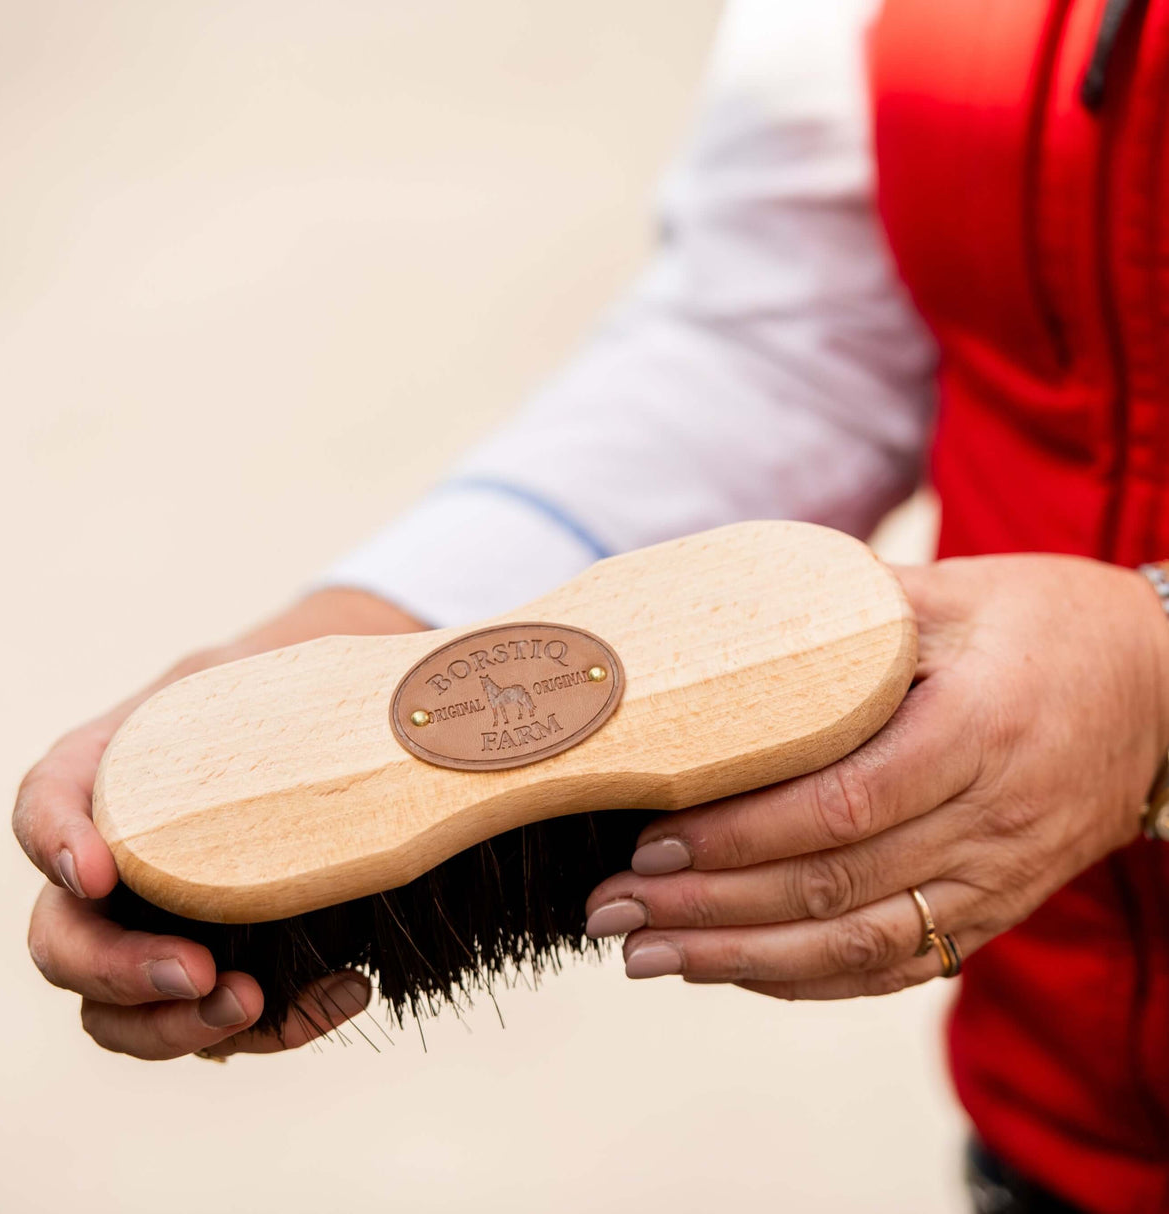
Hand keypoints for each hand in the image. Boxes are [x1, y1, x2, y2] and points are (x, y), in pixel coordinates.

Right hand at [14, 588, 424, 1057]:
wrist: (323, 728)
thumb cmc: (280, 694)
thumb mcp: (268, 673)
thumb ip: (277, 683)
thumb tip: (376, 698)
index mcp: (108, 773)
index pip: (46, 803)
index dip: (55, 842)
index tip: (103, 872)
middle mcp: (115, 861)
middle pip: (63, 939)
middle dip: (118, 971)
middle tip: (197, 973)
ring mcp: (156, 927)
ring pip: (119, 1010)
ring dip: (177, 1027)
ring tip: (256, 1004)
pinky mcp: (216, 966)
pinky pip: (217, 1021)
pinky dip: (277, 1024)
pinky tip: (347, 990)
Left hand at [585, 556, 1168, 997]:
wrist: (1166, 688)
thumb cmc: (1051, 626)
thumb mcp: (957, 594)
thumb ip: (851, 610)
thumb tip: (729, 616)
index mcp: (976, 732)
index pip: (842, 806)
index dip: (741, 835)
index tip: (652, 843)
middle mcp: (989, 822)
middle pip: (832, 889)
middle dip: (709, 910)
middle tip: (610, 910)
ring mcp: (996, 879)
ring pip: (857, 948)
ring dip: (740, 963)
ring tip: (646, 957)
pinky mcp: (995, 909)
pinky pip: (896, 966)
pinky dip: (807, 981)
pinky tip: (731, 973)